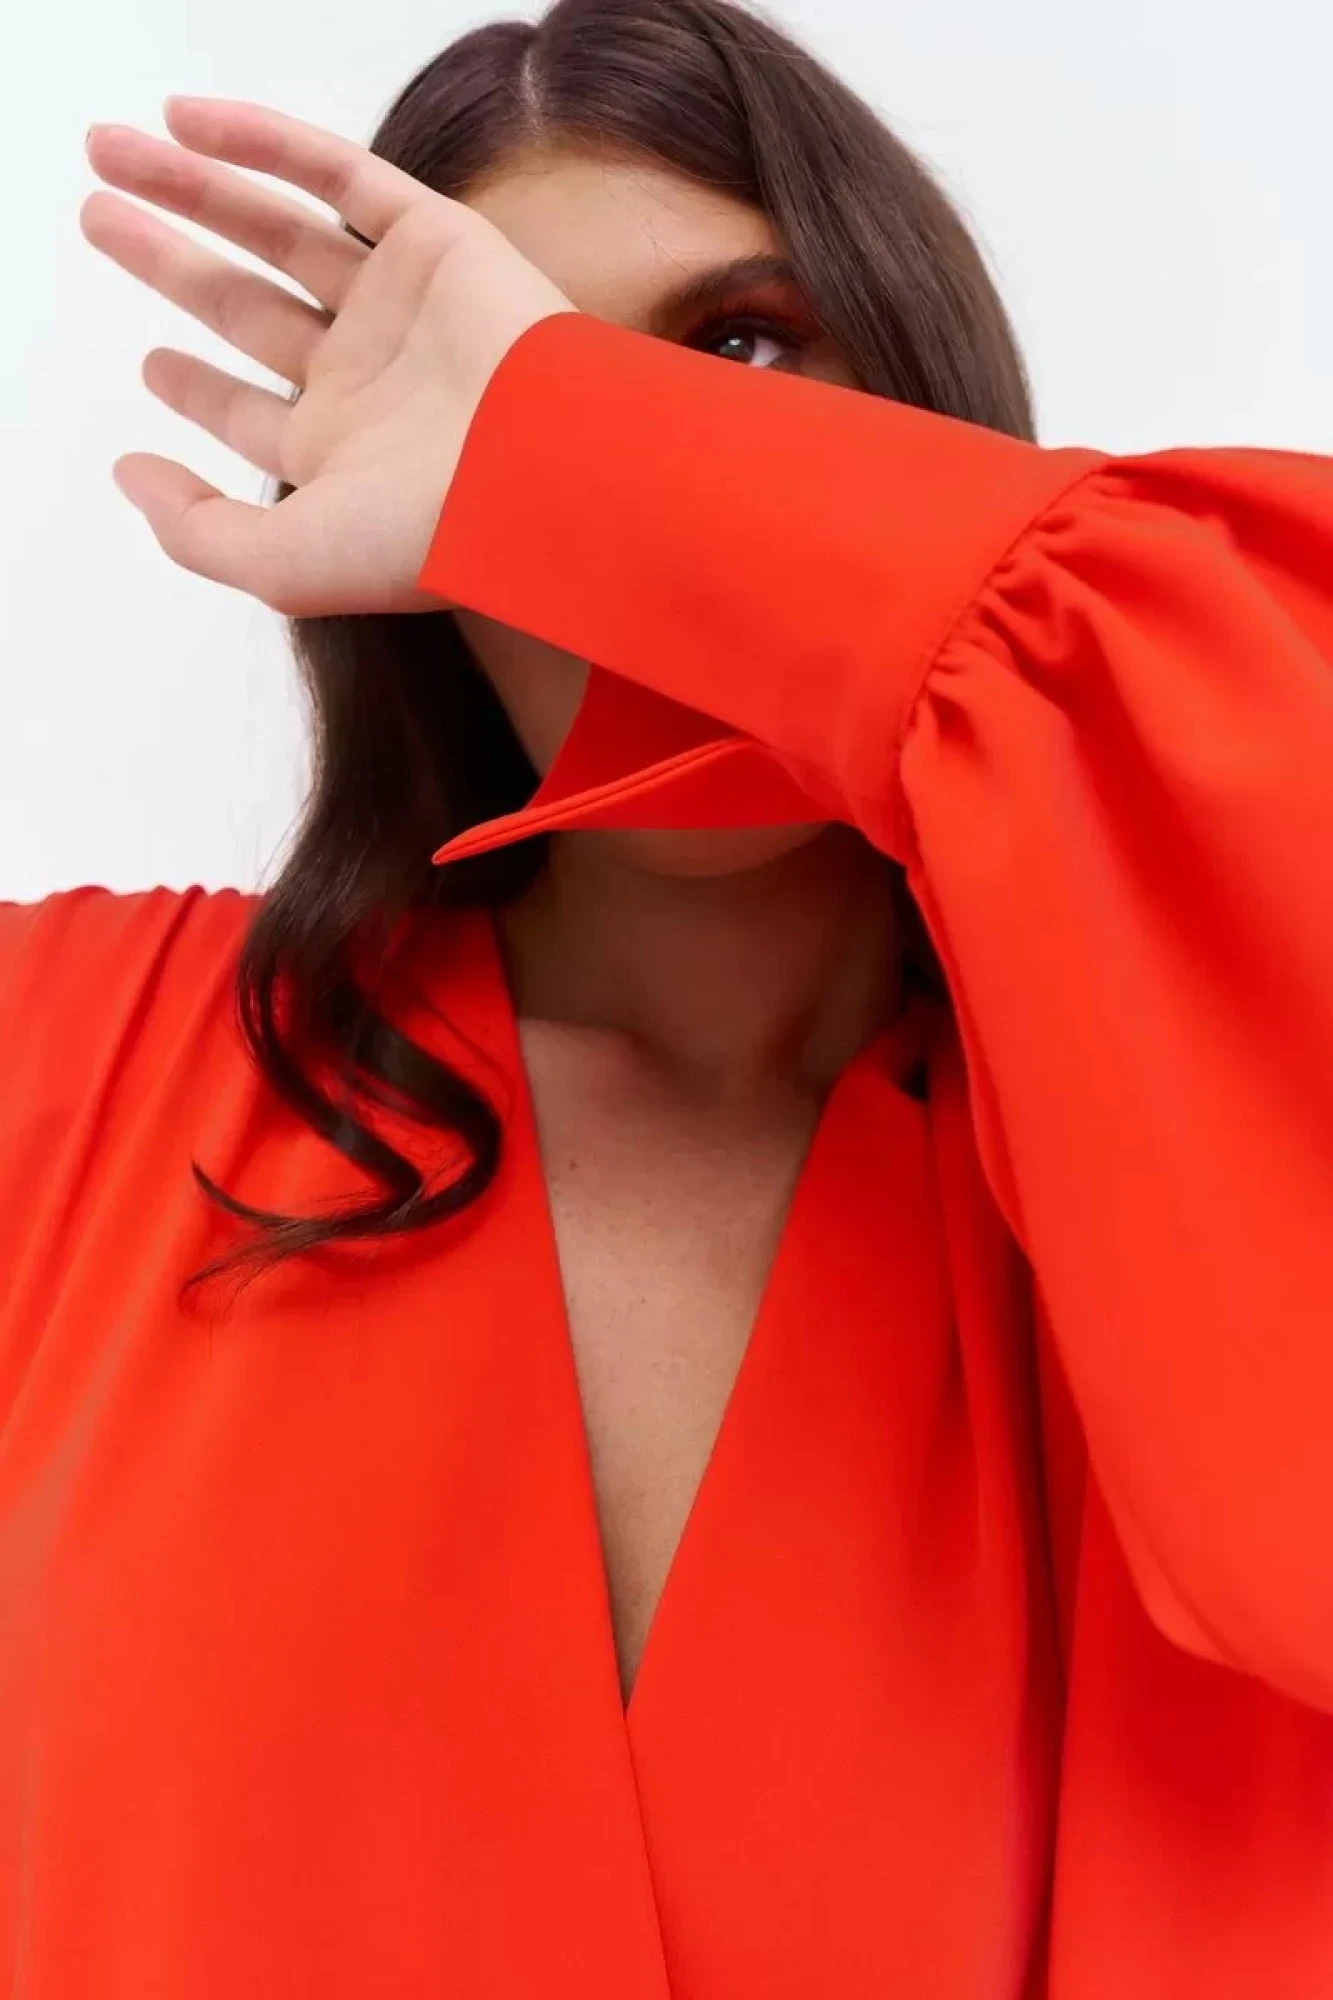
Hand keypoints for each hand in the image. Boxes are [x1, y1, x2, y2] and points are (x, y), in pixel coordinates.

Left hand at [81, 100, 576, 613]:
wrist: (544, 474)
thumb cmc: (425, 536)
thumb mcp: (284, 566)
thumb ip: (195, 532)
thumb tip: (129, 474)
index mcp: (341, 455)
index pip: (251, 414)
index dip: (194, 388)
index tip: (151, 363)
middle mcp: (367, 377)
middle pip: (245, 307)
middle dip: (170, 263)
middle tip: (97, 216)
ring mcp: (401, 307)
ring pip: (278, 230)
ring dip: (195, 188)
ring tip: (112, 150)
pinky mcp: (437, 242)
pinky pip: (340, 175)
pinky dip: (265, 141)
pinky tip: (188, 120)